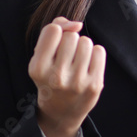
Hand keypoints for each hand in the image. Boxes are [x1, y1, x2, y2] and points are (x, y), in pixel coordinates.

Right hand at [28, 16, 105, 136]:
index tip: (56, 44)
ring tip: (77, 61)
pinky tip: (87, 65)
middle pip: (71, 36)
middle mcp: (56, 76)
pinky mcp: (95, 85)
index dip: (57, 32)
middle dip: (70, 41)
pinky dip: (94, 54)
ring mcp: (77, 82)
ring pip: (86, 42)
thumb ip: (53, 31)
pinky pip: (99, 51)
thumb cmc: (50, 76)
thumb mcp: (41, 57)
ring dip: (83, 47)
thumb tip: (77, 24)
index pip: (53, 30)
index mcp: (38, 68)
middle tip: (66, 57)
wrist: (61, 111)